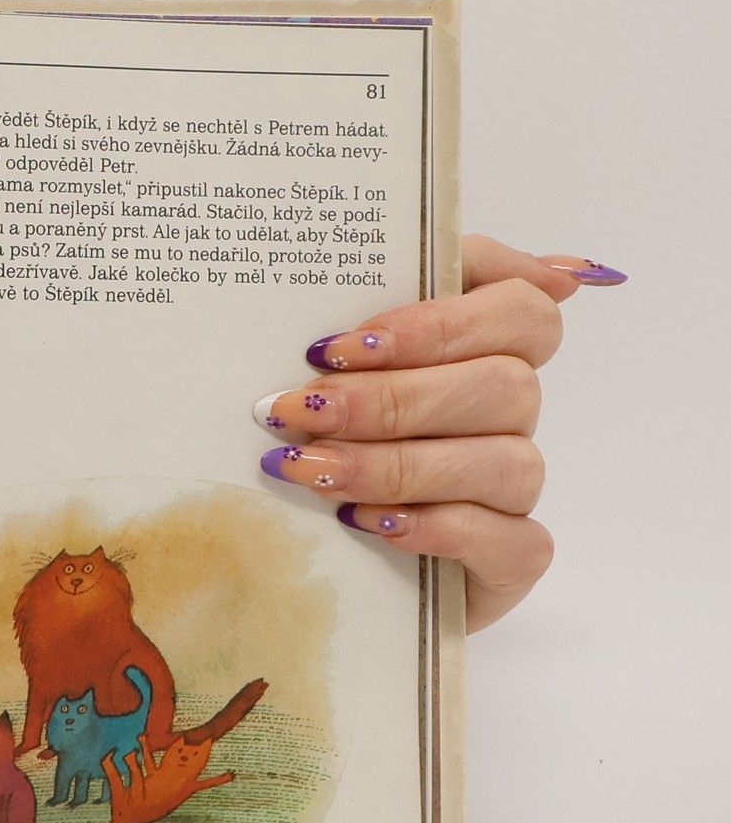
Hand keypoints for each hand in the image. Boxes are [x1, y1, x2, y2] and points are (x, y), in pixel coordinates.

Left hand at [253, 236, 625, 630]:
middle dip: (391, 398)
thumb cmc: (319, 432)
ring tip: (308, 468)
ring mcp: (516, 487)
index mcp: (486, 348)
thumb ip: (371, 294)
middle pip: (505, 385)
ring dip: (397, 464)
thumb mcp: (326, 361)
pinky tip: (368, 523)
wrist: (303, 549)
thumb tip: (480, 263)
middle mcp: (511, 414)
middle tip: (302, 409)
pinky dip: (437, 527)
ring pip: (505, 461)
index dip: (438, 324)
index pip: (521, 308)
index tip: (340, 345)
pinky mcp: (512, 559)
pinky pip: (511, 540)